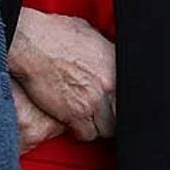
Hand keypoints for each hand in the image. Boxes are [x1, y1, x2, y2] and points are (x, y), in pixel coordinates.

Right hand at [8, 7, 115, 140]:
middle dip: (116, 114)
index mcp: (118, 63)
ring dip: (100, 125)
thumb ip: (108, 52)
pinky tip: (77, 124)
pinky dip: (82, 132)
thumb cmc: (57, 35)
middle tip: (107, 113)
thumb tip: (112, 58)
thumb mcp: (94, 36)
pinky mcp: (75, 113)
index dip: (126, 100)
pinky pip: (87, 134)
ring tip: (91, 119)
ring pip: (108, 127)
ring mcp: (94, 100)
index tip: (120, 102)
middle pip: (124, 113)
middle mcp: (111, 83)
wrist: (32, 44)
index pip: (136, 92)